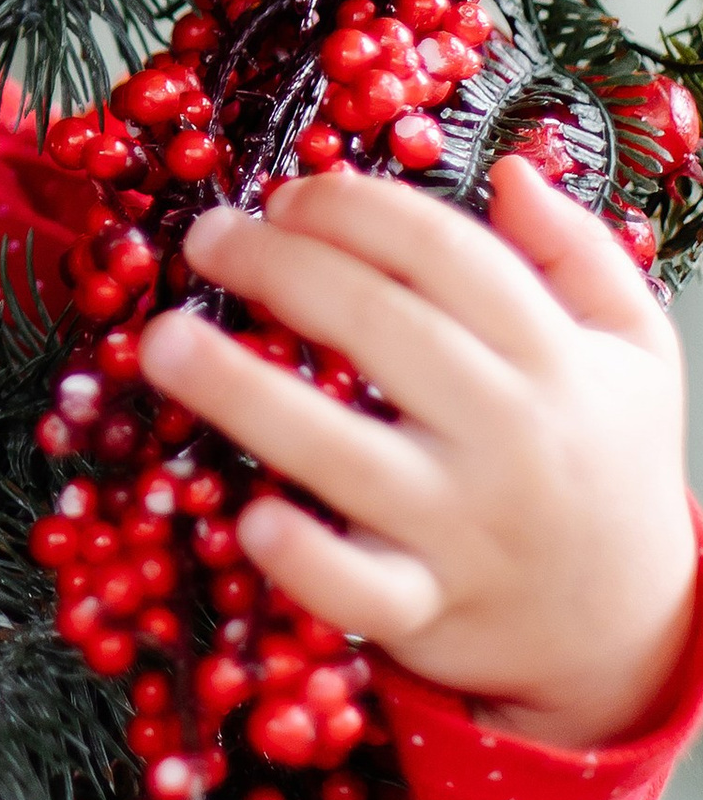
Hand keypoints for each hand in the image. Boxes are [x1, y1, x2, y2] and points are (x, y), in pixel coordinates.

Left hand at [138, 155, 694, 749]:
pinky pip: (361, 589)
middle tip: (207, 237)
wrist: (629, 626)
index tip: (284, 197)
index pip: (444, 254)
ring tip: (162, 340)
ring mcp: (463, 527)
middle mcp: (509, 436)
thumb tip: (514, 173)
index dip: (353, 210)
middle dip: (282, 268)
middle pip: (381, 328)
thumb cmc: (603, 460)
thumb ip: (579, 251)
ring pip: (346, 452)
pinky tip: (252, 520)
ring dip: (244, 392)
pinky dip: (307, 562)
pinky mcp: (425, 606)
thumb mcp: (636, 350)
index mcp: (554, 359)